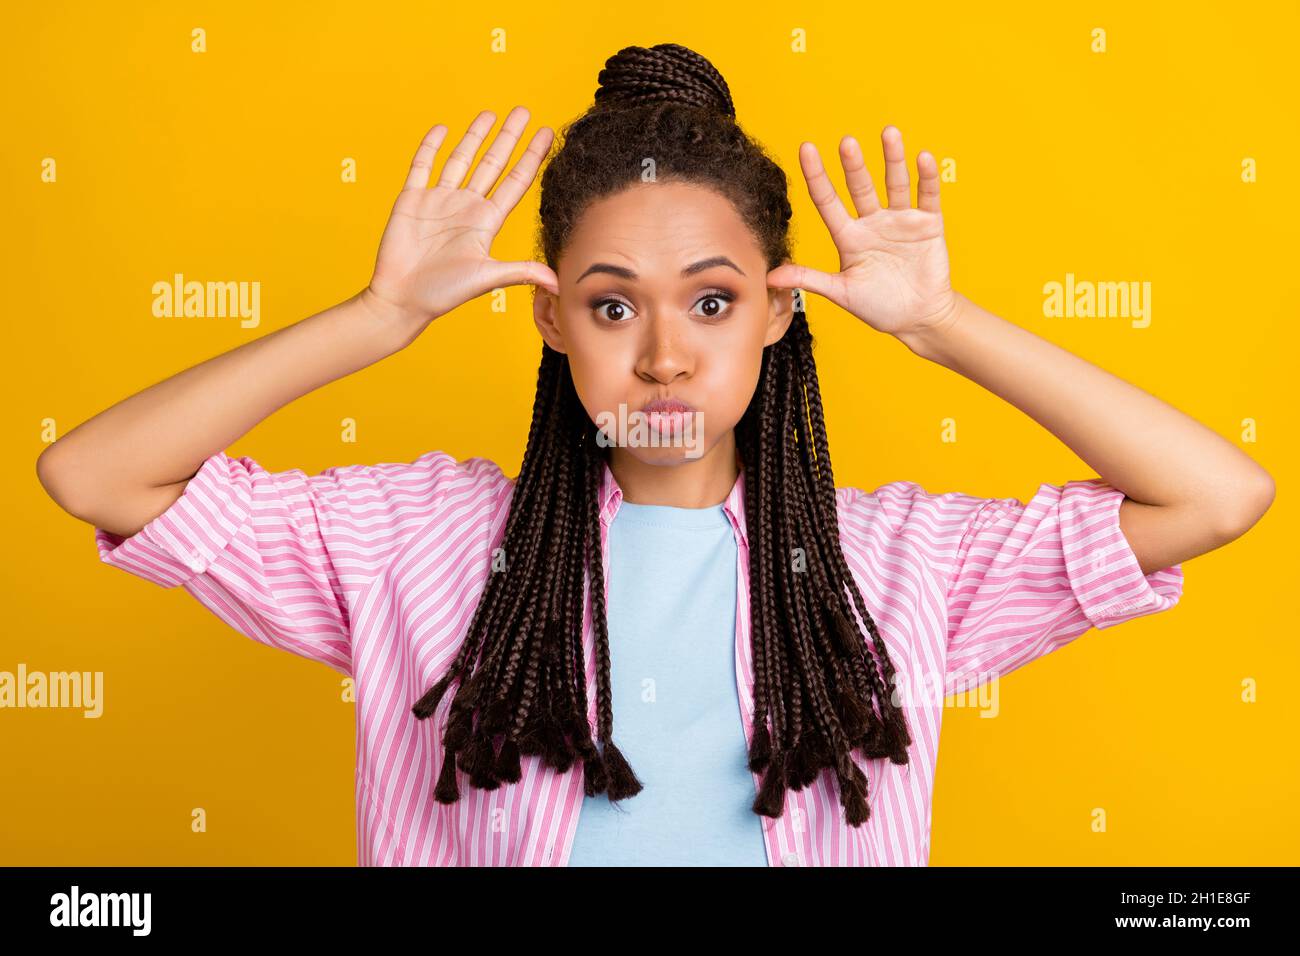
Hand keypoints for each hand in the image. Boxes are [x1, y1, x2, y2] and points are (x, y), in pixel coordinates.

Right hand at [364, 106, 558, 335]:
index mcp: (486, 221)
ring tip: (490, 113)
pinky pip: (422, 166)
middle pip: (492, 163)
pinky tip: (442, 129)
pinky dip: (430, 147)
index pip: (515, 181)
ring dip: (475, 136)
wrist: (402, 299)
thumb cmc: (444, 293)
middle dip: (508, 137)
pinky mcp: (412, 200)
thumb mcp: (487, 277)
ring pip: (460, 159)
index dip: (531, 157)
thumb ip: (521, 271)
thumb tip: (559, 283)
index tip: (546, 134)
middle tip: (524, 111)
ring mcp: (439, 200)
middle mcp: (466, 206)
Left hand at [767, 126, 958, 336]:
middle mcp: (873, 223)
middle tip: (846, 142)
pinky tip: (921, 158)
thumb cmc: (879, 308)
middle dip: (853, 165)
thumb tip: (769, 276)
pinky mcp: (928, 225)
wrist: (919, 319)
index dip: (817, 175)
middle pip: (861, 187)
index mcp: (849, 237)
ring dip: (893, 159)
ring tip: (888, 133)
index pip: (828, 201)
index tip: (806, 148)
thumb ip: (809, 279)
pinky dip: (926, 178)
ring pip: (895, 183)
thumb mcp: (841, 293)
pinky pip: (927, 196)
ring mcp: (901, 221)